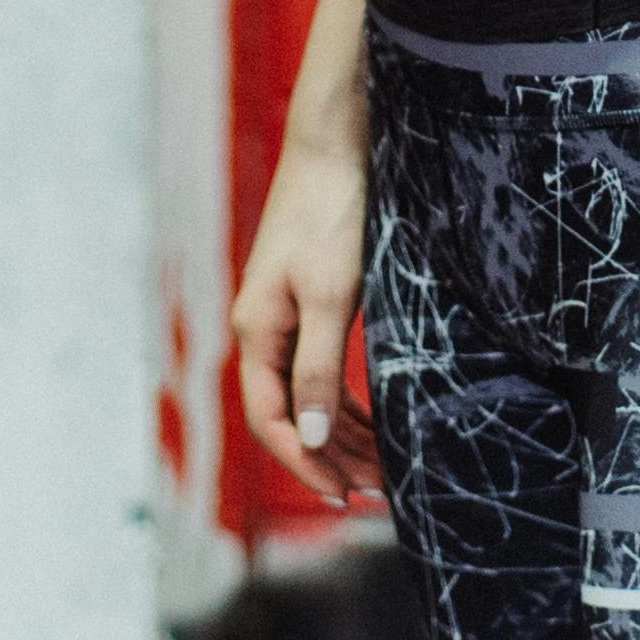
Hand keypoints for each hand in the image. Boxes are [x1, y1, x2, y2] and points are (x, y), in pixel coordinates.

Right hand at [232, 127, 376, 507]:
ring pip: (309, 394)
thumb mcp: (330, 298)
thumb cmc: (330, 214)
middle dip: (330, 456)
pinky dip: (346, 399)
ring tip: (382, 467)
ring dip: (343, 432)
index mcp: (256, 332)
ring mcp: (286, 315)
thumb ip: (316, 370)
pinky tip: (374, 419)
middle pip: (290, 414)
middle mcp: (264, 329)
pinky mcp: (310, 300)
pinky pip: (321, 367)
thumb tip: (306, 439)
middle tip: (376, 491)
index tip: (343, 496)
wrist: (336, 144)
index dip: (305, 464)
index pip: (271, 420)